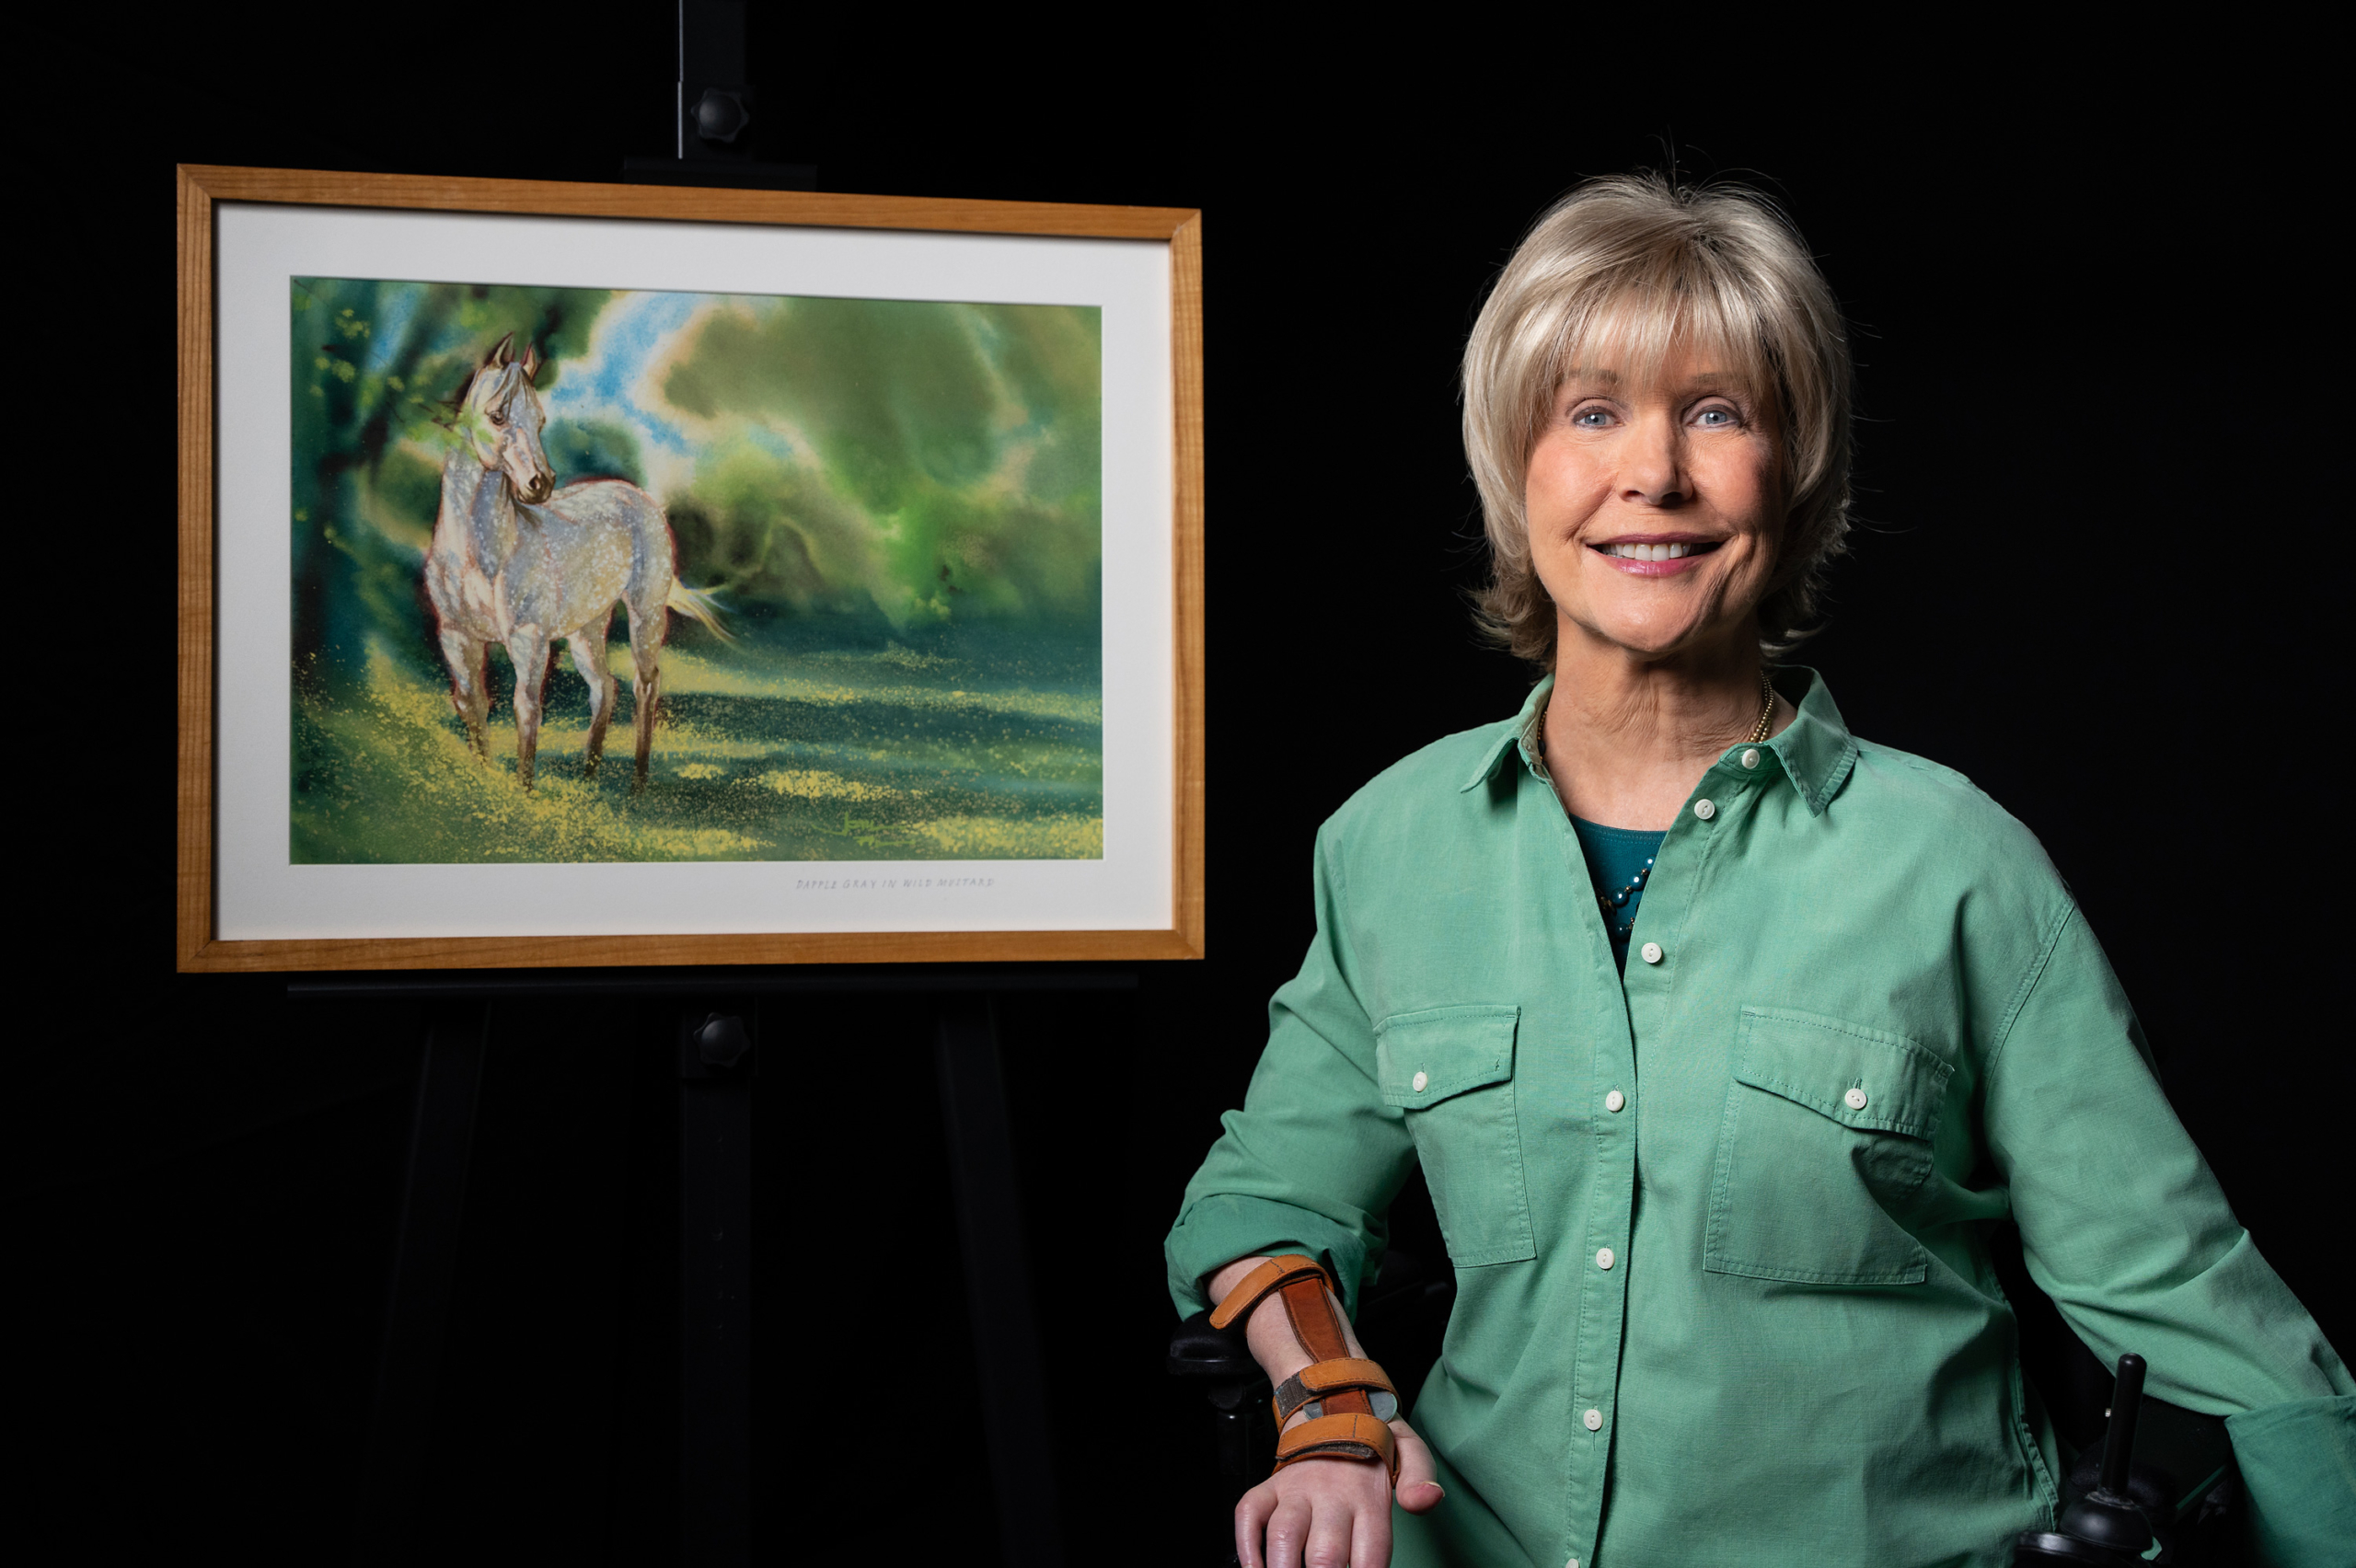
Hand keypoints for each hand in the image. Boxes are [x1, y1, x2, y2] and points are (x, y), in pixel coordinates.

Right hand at [1235, 1420, 1443, 1567]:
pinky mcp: (1268, 1487)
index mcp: (1368, 1494)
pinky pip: (1248, 1516)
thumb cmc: (1371, 1443)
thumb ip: (1421, 1476)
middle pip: (1325, 1554)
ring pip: (1283, 1537)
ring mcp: (1295, 1490)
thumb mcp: (1408, 1451)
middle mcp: (1330, 1493)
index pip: (1371, 1554)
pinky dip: (1247, 1547)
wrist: (1329, 1403)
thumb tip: (1427, 1500)